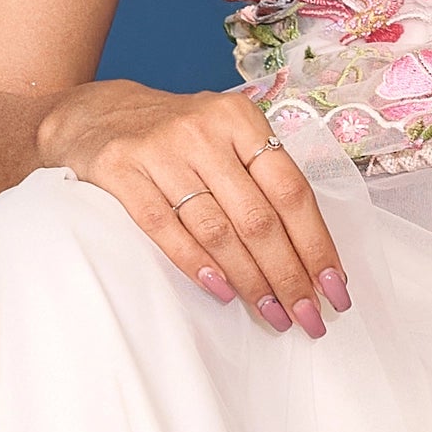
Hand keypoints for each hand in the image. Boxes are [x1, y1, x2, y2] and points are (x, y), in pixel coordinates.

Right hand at [40, 83, 347, 334]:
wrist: (96, 115)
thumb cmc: (177, 136)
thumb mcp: (224, 136)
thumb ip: (262, 177)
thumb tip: (311, 253)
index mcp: (241, 119)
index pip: (292, 191)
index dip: (317, 244)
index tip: (336, 288)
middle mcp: (204, 130)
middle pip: (258, 217)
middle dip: (289, 275)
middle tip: (308, 317)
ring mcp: (160, 150)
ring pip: (217, 229)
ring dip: (250, 280)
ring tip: (273, 314)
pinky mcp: (120, 170)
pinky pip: (164, 228)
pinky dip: (197, 265)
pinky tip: (222, 291)